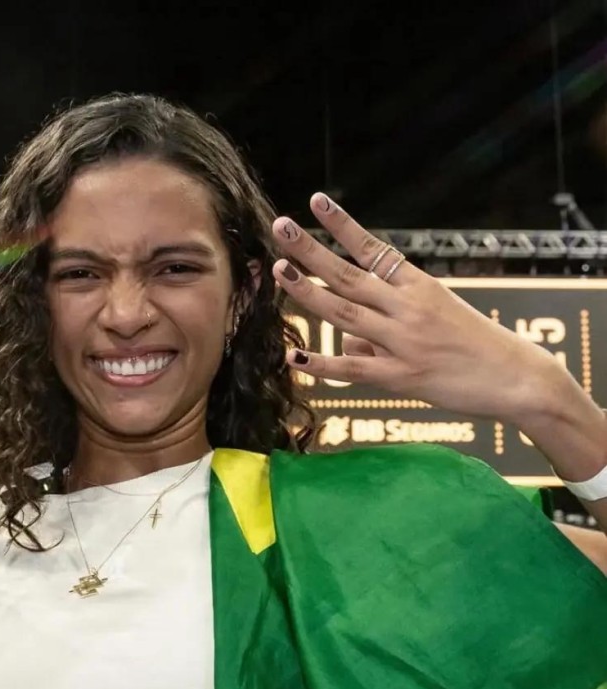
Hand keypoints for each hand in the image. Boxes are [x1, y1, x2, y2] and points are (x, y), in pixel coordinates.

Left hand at [270, 192, 565, 424]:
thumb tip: (344, 339)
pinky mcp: (402, 377)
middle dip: (311, 250)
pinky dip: (322, 363)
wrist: (518, 378)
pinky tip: (294, 358)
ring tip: (279, 271)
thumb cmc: (474, 343)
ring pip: (345, 314)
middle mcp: (408, 308)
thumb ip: (385, 322)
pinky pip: (354, 368)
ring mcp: (403, 342)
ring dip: (308, 292)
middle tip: (280, 227)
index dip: (342, 225)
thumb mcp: (435, 316)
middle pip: (349, 275)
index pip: (372, 249)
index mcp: (418, 285)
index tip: (316, 201)